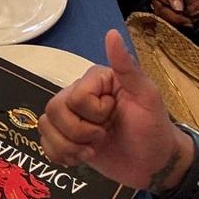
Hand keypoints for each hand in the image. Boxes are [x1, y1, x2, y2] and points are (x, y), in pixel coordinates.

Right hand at [38, 29, 184, 189]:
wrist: (154, 165)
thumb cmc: (153, 128)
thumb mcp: (146, 97)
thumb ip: (127, 67)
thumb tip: (112, 33)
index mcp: (96, 80)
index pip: (75, 95)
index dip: (93, 113)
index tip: (114, 116)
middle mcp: (79, 94)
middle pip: (54, 109)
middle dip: (80, 132)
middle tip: (104, 137)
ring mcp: (71, 117)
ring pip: (45, 125)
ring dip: (69, 146)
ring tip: (92, 150)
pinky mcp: (67, 138)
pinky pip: (44, 141)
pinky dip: (60, 154)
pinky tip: (80, 158)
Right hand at [138, 0, 192, 26]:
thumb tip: (177, 9)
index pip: (162, 9)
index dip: (175, 18)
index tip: (190, 22)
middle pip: (160, 10)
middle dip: (176, 17)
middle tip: (193, 20)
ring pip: (160, 6)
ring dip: (174, 12)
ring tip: (190, 13)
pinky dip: (171, 4)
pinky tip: (182, 4)